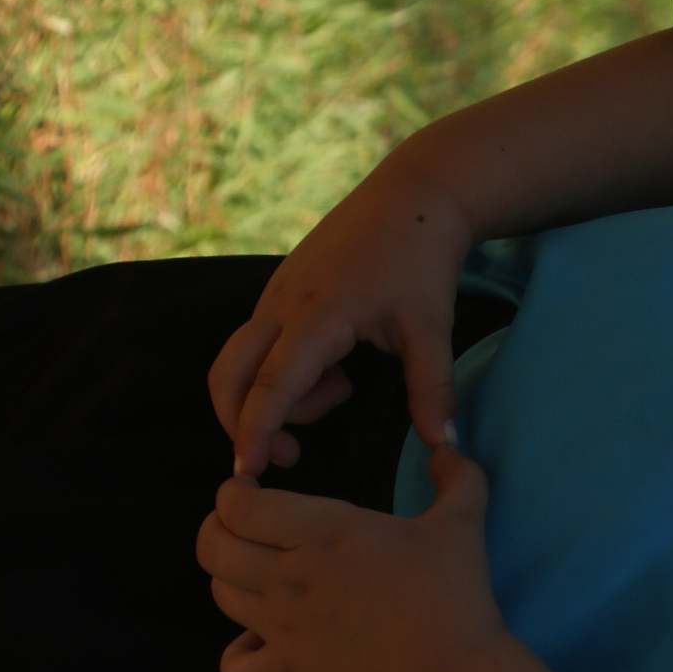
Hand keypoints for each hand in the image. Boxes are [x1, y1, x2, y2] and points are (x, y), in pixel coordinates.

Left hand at [197, 443, 509, 671]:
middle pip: (212, 547)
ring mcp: (285, 629)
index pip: (237, 505)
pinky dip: (239, 656)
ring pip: (220, 595)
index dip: (233, 492)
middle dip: (219, 527)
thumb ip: (456, 474)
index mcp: (325, 532)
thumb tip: (445, 444)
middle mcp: (291, 577)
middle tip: (247, 526)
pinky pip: (233, 669)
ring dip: (231, 578)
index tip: (251, 488)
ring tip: (259, 574)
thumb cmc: (455, 597)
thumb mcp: (463, 523)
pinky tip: (261, 642)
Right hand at [208, 157, 472, 477]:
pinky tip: (336, 371)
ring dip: (274, 398)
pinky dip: (283, 374)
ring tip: (342, 392)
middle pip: (228, 375)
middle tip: (293, 456)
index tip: (248, 474)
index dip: (256, 432)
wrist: (413, 197)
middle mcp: (281, 304)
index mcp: (317, 314)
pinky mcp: (278, 294)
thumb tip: (444, 447)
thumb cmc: (421, 261)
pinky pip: (259, 347)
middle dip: (244, 423)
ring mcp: (274, 296)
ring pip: (240, 363)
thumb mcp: (433, 328)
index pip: (272, 385)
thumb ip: (433, 390)